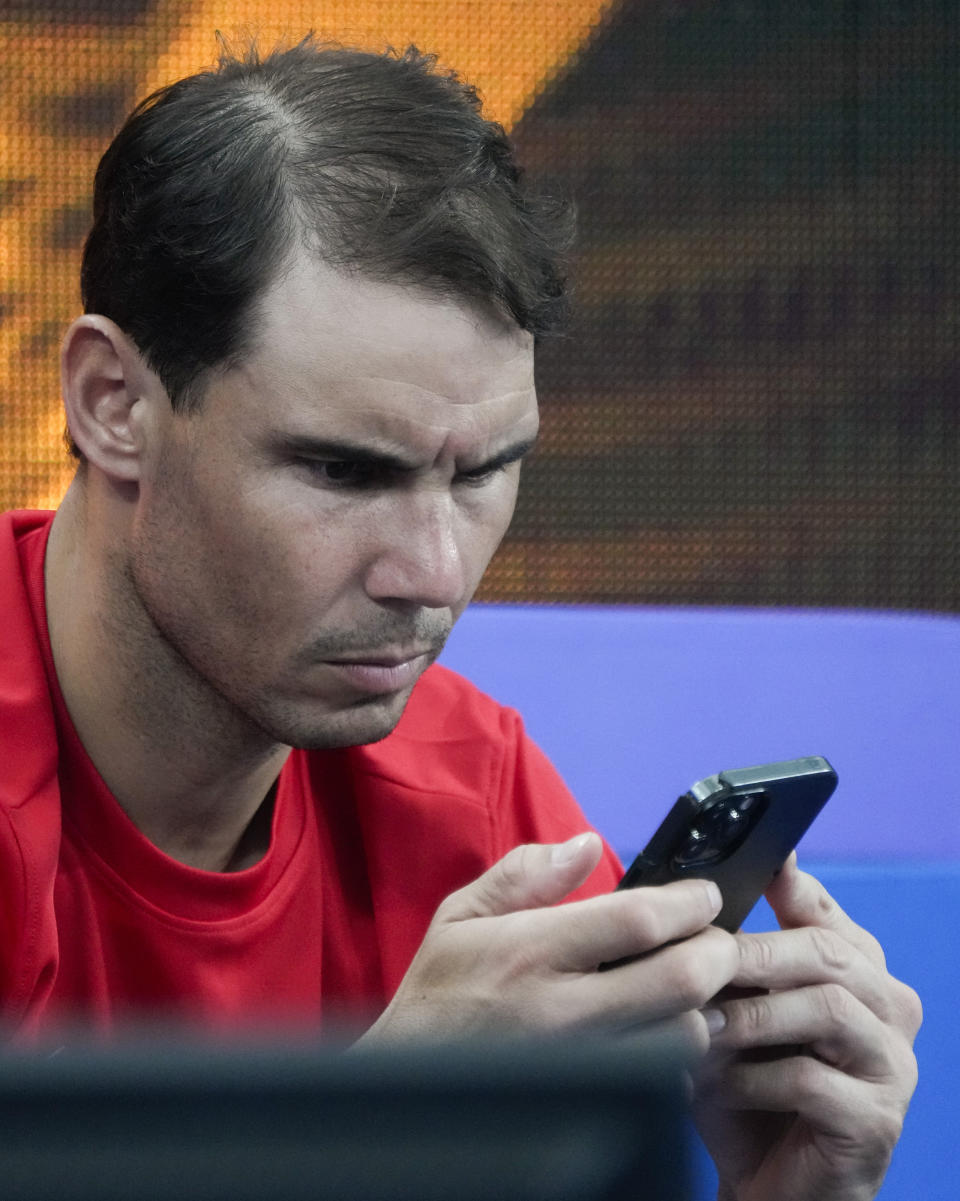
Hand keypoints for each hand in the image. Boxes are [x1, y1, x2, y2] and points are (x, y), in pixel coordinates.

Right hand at [357, 833, 737, 1046]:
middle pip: (679, 981)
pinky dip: (679, 1052)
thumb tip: (588, 844)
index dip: (687, 902)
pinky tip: (667, 1030)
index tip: (703, 894)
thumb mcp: (462, 915)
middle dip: (717, 951)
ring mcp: (583, 1064)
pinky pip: (664, 1082)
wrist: (404, 1081)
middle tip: (717, 937)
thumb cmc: (439, 991)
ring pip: (683, 1038)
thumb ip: (525, 874)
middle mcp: (564, 1009)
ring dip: (705, 1005)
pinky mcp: (592, 1101)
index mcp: (532, 950)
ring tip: (696, 984)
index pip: (638, 920)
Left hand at [692, 855, 921, 1200]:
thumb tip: (692, 897)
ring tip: (696, 1028)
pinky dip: (753, 1077)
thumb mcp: (734, 1013)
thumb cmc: (745, 1090)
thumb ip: (732, 959)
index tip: (759, 861)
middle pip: (825, 954)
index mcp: (857, 971)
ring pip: (823, 1009)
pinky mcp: (879, 1120)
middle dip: (753, 954)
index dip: (792, 886)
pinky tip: (715, 1083)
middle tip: (696, 963)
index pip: (826, 913)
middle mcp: (890, 1007)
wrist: (765, 1185)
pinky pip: (812, 1079)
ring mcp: (893, 1064)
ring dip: (750, 1017)